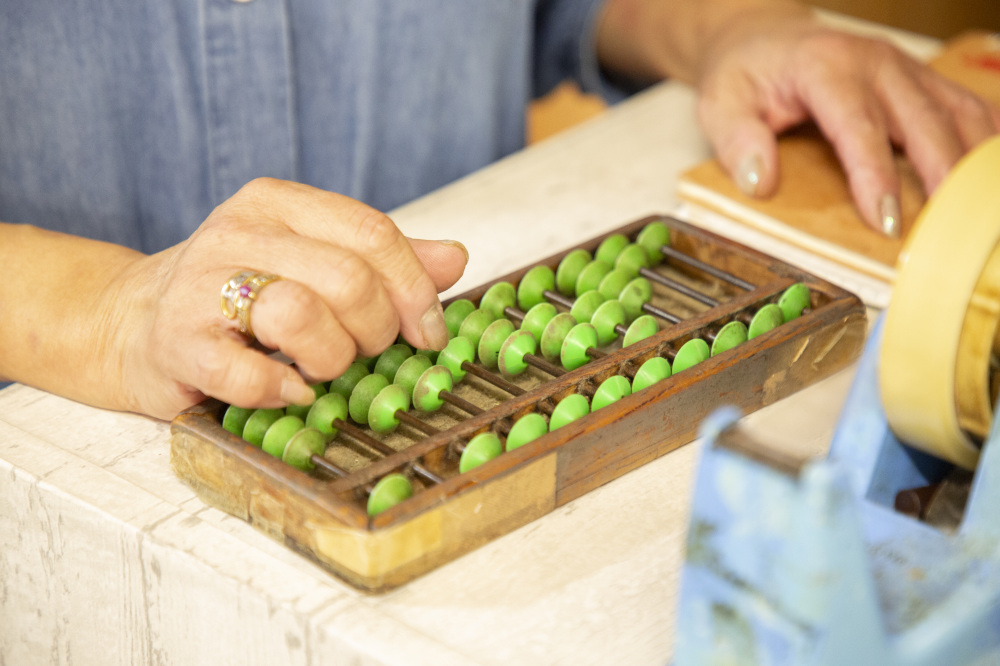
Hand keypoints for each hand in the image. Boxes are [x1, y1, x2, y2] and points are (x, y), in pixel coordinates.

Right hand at [110, 178, 466, 418]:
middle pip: (348, 278)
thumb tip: (456, 258)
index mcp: (279, 204)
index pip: (373, 232)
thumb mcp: (312, 261)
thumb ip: (384, 260)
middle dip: (376, 330)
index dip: (415, 289)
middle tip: (365, 352)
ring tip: (323, 369)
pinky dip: (282, 392)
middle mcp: (238, 232)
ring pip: (301, 315)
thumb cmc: (240, 295)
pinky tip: (288, 391)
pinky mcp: (178, 342)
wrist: (135, 322)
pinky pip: (246, 375)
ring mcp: (201, 286)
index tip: (427, 332)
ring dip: (332, 358)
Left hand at [596, 0, 999, 234]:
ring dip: (972, 163)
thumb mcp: (721, 103)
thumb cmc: (746, 75)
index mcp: (827, 68)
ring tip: (975, 213)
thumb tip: (760, 181)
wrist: (764, 39)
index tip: (886, 221)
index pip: (859, 126)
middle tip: (944, 231)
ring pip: (958, 114)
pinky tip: (985, 180)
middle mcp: (877, 63)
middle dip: (940, 178)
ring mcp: (906, 70)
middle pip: (924, 121)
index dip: (876, 176)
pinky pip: (966, 109)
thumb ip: (737, 140)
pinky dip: (983, 143)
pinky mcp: (922, 82)